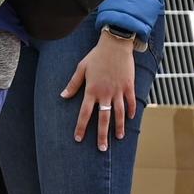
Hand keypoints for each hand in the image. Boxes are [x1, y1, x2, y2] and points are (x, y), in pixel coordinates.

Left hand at [60, 30, 138, 151]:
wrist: (115, 44)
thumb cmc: (96, 56)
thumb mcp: (81, 68)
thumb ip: (73, 84)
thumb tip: (63, 96)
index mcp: (91, 90)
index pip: (84, 113)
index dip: (81, 127)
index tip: (78, 138)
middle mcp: (105, 93)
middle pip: (103, 118)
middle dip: (102, 135)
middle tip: (101, 149)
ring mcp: (118, 91)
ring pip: (119, 113)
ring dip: (119, 127)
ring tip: (119, 137)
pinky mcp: (129, 86)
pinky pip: (131, 102)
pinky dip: (130, 111)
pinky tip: (130, 119)